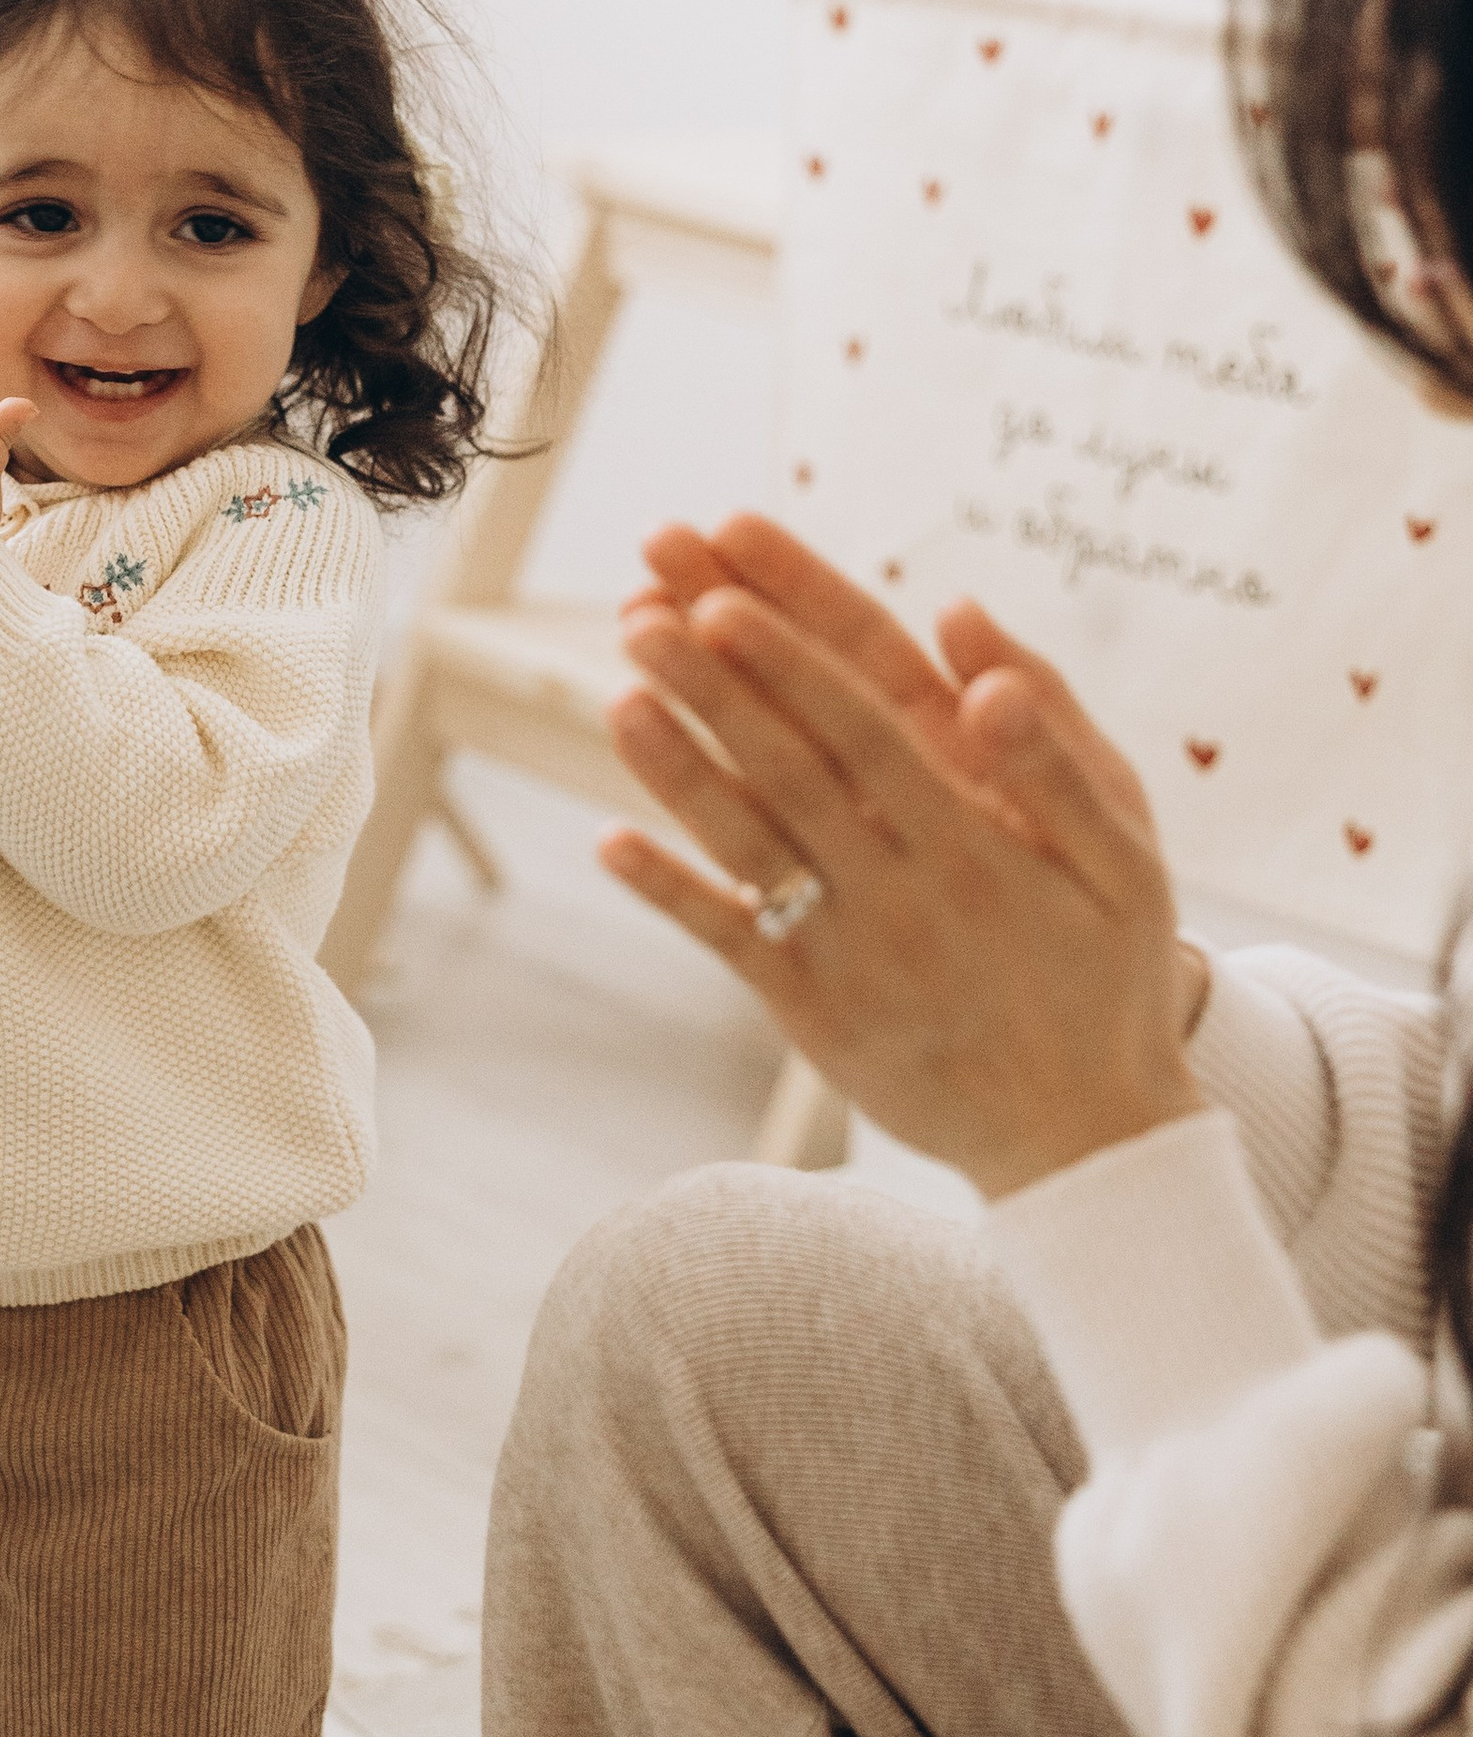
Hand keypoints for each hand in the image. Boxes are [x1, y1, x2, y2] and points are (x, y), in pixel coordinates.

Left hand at [602, 543, 1203, 1199]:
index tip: (723, 594)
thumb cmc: (1107, 976)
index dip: (791, 659)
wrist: (1087, 1142)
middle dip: (712, 684)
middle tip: (637, 606)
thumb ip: (1052, 743)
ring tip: (617, 695)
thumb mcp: (1127, 856)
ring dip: (678, 771)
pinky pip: (734, 943)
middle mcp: (905, 890)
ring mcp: (851, 954)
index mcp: (979, 839)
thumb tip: (965, 619)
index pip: (867, 723)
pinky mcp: (814, 1014)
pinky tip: (610, 842)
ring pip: (751, 847)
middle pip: (791, 766)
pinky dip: (672, 894)